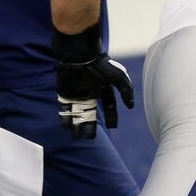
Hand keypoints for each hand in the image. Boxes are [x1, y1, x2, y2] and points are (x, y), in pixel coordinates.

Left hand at [52, 24, 133, 138]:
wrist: (80, 57)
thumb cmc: (100, 66)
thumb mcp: (118, 77)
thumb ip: (126, 90)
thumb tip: (131, 106)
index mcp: (103, 89)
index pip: (109, 105)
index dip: (112, 116)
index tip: (113, 127)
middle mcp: (91, 93)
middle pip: (91, 114)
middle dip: (91, 126)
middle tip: (90, 138)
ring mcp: (77, 94)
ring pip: (77, 114)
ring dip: (77, 125)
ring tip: (77, 137)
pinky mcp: (65, 94)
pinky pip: (64, 109)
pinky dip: (65, 118)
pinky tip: (66, 127)